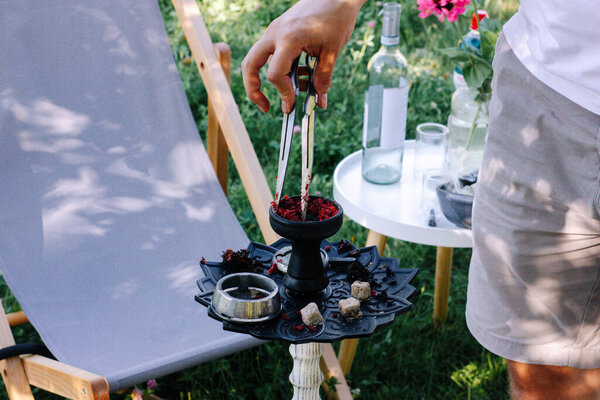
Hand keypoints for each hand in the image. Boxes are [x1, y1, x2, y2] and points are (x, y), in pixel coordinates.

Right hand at [242, 0, 365, 112]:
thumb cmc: (336, 18)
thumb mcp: (332, 51)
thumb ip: (323, 77)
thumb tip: (318, 101)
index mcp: (289, 38)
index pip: (274, 74)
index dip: (283, 92)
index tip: (293, 102)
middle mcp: (275, 34)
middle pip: (250, 65)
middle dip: (253, 89)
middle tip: (266, 107)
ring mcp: (274, 32)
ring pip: (257, 60)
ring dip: (268, 80)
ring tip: (288, 94)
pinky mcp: (278, 31)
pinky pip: (271, 54)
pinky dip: (280, 69)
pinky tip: (297, 77)